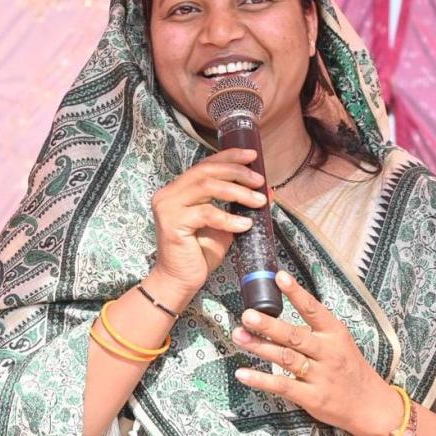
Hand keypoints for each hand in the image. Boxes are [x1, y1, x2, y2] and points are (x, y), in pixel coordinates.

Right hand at [150, 148, 267, 300]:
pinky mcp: (172, 223)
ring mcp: (168, 207)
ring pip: (207, 187)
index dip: (229, 157)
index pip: (205, 165)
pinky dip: (229, 218)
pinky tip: (245, 224)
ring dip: (237, 192)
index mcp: (179, 189)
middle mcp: (169, 193)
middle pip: (206, 171)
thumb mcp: (226, 224)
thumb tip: (268, 190)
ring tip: (258, 201)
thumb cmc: (201, 252)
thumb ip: (240, 206)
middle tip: (259, 180)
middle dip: (236, 172)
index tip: (252, 155)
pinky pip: (206, 213)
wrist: (180, 281)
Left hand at [232, 271, 401, 435]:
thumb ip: (313, 328)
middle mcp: (327, 352)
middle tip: (248, 314)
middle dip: (269, 325)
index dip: (296, 293)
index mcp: (335, 333)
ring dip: (261, 347)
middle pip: (295, 335)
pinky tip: (243, 373)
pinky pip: (283, 386)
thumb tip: (279, 313)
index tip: (279, 277)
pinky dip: (261, 380)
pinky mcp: (312, 397)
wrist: (370, 405)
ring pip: (286, 358)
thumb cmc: (348, 367)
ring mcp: (320, 376)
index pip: (314, 309)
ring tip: (239, 336)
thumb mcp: (339, 341)